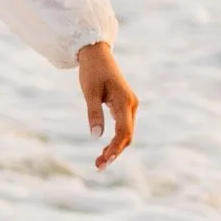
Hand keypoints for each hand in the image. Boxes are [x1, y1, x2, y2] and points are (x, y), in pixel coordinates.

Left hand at [76, 40, 137, 171]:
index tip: (105, 161)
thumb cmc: (92, 71)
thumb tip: (95, 136)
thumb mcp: (89, 92)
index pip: (123, 131)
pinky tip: (105, 149)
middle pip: (127, 135)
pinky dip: (115, 140)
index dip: (116, 148)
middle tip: (98, 166)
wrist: (97, 55)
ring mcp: (129, 106)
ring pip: (126, 133)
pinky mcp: (124, 106)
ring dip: (115, 148)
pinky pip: (123, 127)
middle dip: (114, 152)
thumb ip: (93, 113)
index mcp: (124, 101)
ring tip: (99, 162)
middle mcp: (131, 105)